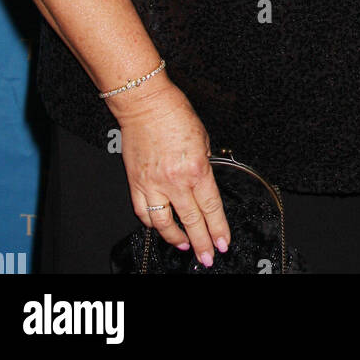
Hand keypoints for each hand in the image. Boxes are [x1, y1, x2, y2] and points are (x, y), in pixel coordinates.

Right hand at [115, 79, 230, 265]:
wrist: (145, 103)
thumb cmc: (174, 113)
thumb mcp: (203, 138)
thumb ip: (203, 164)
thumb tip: (204, 182)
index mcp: (196, 169)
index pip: (211, 207)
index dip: (218, 229)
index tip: (223, 243)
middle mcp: (174, 181)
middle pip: (191, 221)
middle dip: (202, 242)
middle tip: (208, 257)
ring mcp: (153, 184)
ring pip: (165, 223)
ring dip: (176, 238)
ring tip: (186, 246)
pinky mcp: (136, 182)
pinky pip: (144, 211)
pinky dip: (152, 223)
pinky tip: (160, 227)